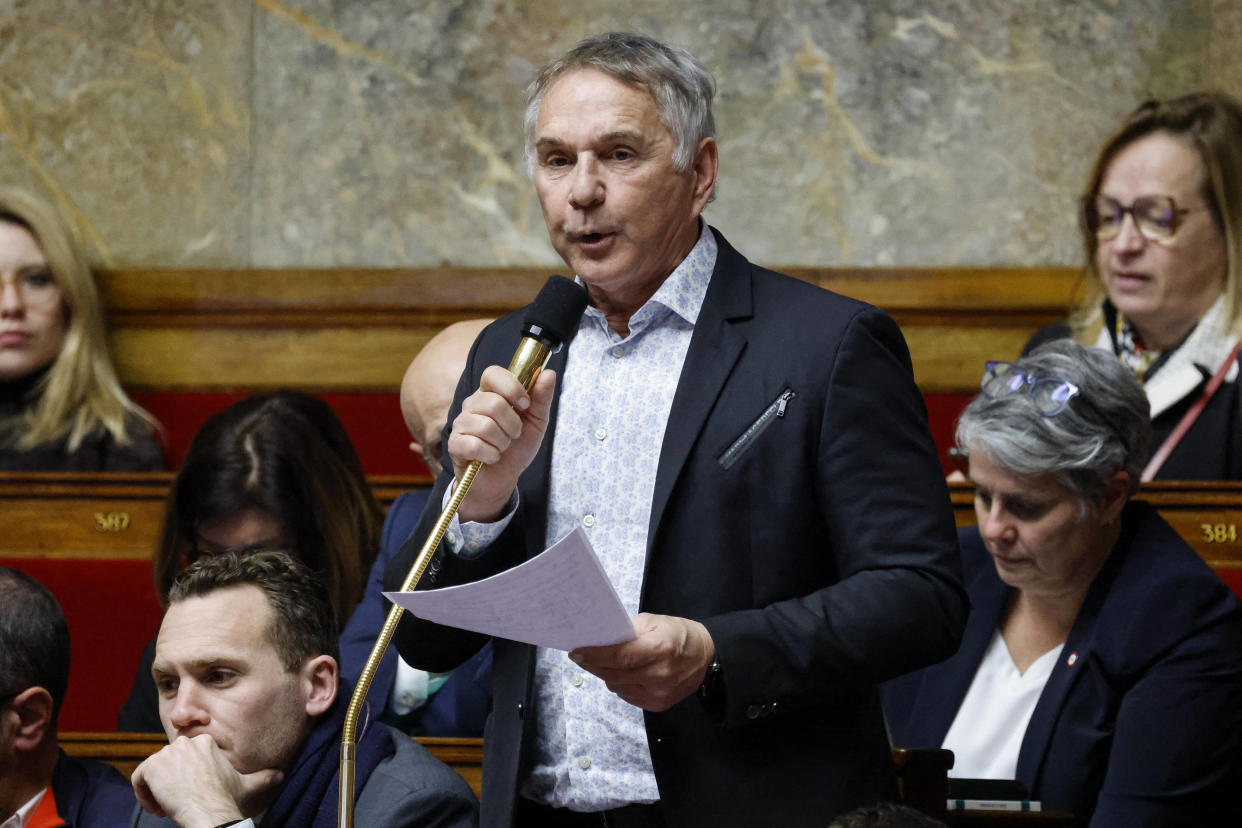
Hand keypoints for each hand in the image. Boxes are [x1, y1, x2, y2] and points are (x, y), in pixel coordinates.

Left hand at [131, 734, 282, 827]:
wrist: (210, 811)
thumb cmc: (228, 799)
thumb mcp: (249, 784)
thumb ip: (264, 776)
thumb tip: (281, 775)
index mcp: (206, 742)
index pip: (185, 755)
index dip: (186, 776)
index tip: (192, 792)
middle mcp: (186, 743)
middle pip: (168, 762)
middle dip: (170, 782)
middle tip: (179, 801)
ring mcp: (167, 753)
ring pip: (153, 771)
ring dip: (156, 791)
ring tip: (168, 808)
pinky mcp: (151, 767)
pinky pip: (138, 779)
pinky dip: (143, 795)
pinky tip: (158, 809)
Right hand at [447, 365, 555, 522]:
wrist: (503, 478)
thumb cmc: (517, 447)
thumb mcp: (536, 422)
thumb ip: (542, 398)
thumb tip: (549, 373)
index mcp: (491, 393)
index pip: (492, 374)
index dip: (511, 387)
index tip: (525, 404)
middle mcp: (472, 404)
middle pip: (493, 403)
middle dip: (512, 425)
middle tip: (514, 435)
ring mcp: (461, 423)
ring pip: (485, 426)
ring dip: (503, 442)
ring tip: (502, 447)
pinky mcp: (455, 444)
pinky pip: (475, 445)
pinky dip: (491, 455)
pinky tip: (491, 457)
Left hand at [570, 613, 714, 711]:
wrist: (707, 658)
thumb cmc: (679, 633)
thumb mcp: (656, 621)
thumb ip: (629, 630)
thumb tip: (603, 640)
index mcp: (659, 649)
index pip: (618, 656)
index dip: (594, 655)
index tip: (576, 651)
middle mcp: (659, 675)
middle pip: (613, 674)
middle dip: (594, 664)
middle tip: (582, 655)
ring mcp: (659, 694)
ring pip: (617, 687)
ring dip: (607, 675)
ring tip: (606, 663)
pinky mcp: (658, 705)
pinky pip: (627, 696)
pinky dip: (621, 684)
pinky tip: (624, 674)